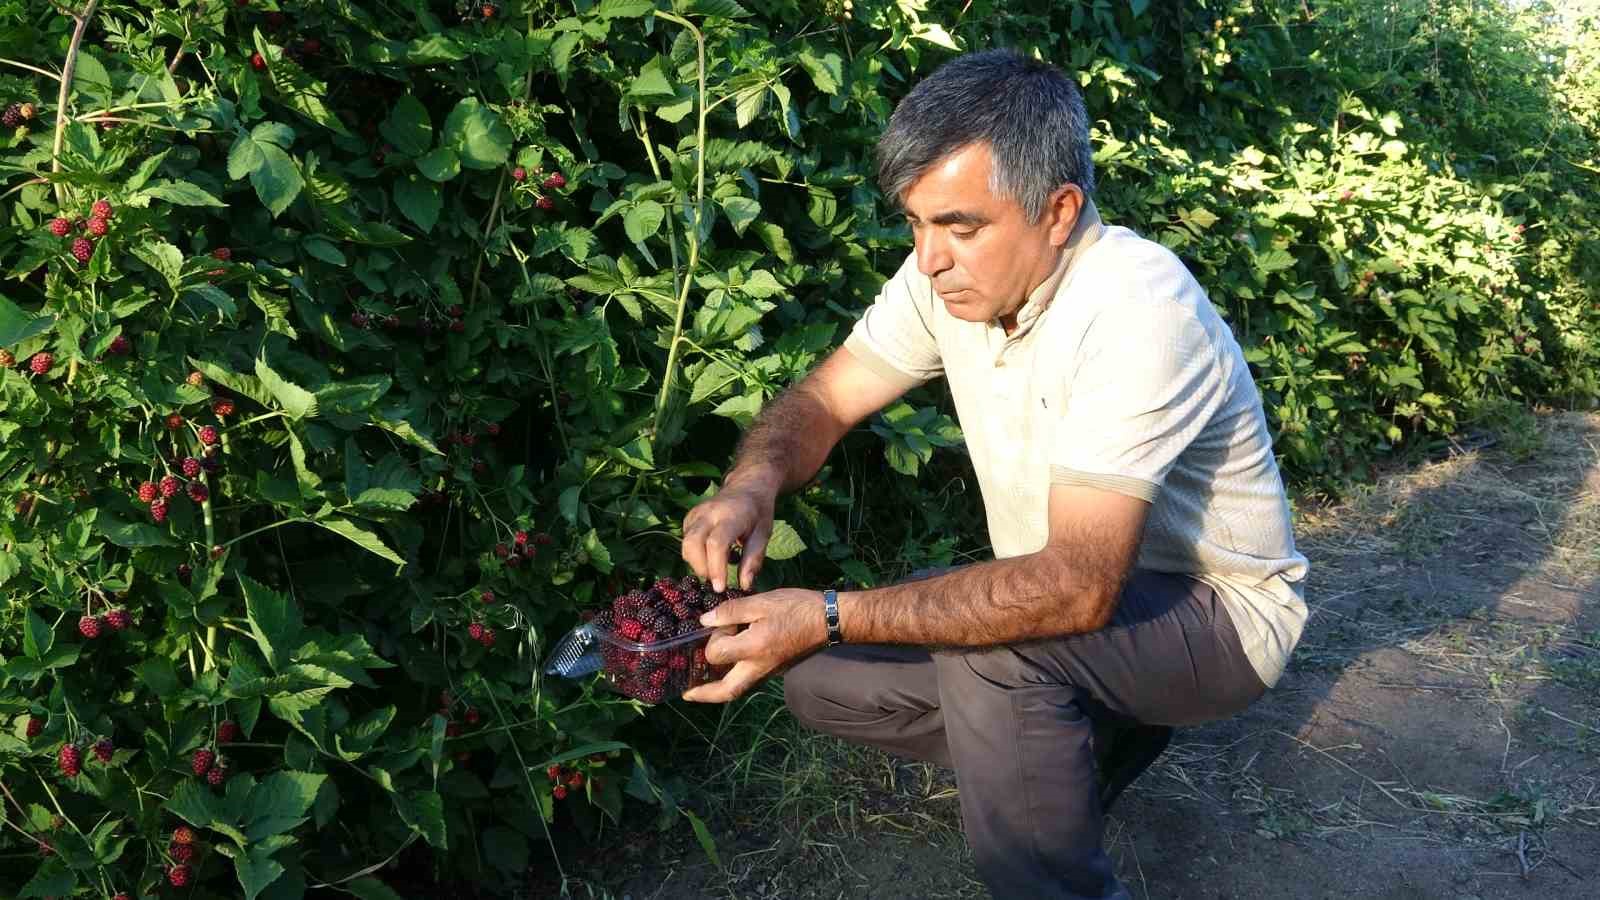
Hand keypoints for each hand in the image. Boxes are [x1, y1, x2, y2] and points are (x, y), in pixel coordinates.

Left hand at [680, 588, 826, 702]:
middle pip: (726, 692)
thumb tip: (705, 621)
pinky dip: (732, 680)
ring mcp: (768, 672)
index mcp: (754, 649)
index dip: (712, 638)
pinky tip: (726, 668)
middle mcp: (759, 667)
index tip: (721, 623)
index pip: (717, 654)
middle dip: (704, 695)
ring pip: (737, 689)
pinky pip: (748, 680)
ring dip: (717, 691)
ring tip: (699, 686)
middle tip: (686, 694)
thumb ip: (731, 611)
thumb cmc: (797, 608)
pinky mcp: (775, 669)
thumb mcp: (762, 602)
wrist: (829, 620)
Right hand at [681, 480, 776, 591]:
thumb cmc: (758, 513)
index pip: (716, 544)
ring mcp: (695, 514)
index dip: (716, 568)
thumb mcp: (764, 534)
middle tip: (717, 580)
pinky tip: (710, 556)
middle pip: (692, 544)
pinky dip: (694, 555)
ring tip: (716, 568)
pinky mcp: (689, 518)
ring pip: (685, 545)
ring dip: (697, 564)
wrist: (747, 487)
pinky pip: (685, 542)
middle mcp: (708, 513)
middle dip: (701, 568)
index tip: (721, 588)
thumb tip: (744, 586)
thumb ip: (753, 560)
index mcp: (730, 515)